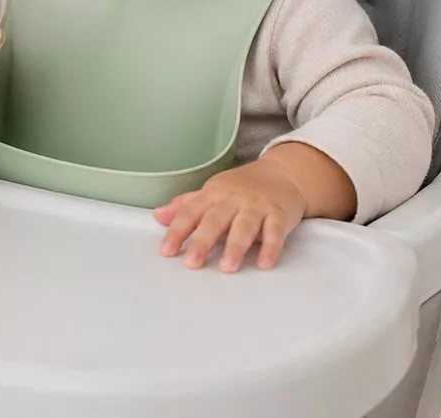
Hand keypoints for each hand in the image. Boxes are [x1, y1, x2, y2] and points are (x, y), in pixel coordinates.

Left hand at [154, 159, 306, 272]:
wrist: (282, 173)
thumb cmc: (242, 186)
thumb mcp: (211, 192)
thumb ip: (185, 206)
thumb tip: (158, 216)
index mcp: (212, 195)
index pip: (190, 213)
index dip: (177, 232)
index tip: (166, 251)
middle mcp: (232, 200)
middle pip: (215, 221)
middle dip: (202, 242)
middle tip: (192, 263)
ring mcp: (256, 206)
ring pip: (244, 227)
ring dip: (235, 247)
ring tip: (227, 268)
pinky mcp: (279, 214)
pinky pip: (275, 231)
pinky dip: (270, 247)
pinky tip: (264, 263)